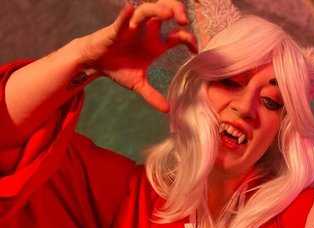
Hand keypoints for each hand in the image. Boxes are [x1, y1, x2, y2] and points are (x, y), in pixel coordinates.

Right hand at [78, 0, 197, 110]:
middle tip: (183, 21)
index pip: (177, 36)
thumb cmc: (118, 68)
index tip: (195, 49)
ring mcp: (132, 27)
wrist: (96, 63)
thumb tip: (167, 110)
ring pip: (147, 10)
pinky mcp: (116, 28)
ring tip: (167, 14)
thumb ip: (152, 96)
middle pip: (166, 11)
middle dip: (176, 10)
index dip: (188, 39)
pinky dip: (126, 13)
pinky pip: (122, 18)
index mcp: (155, 44)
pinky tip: (130, 8)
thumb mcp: (138, 84)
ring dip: (157, 9)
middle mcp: (147, 31)